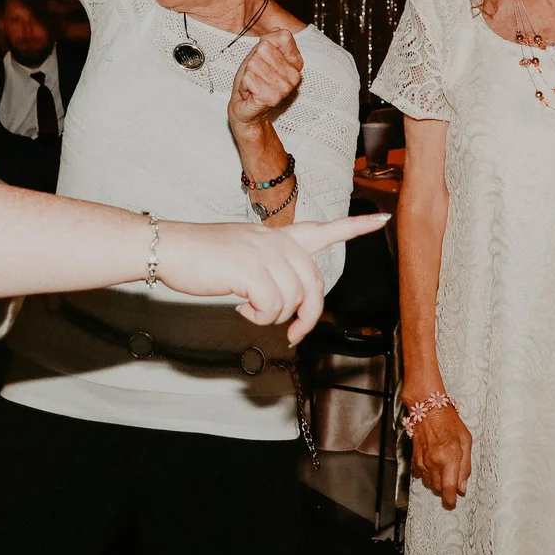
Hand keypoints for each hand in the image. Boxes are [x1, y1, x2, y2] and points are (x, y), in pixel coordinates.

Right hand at [152, 214, 389, 341]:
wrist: (171, 247)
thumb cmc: (202, 255)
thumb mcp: (244, 251)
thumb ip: (270, 267)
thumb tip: (284, 298)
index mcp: (278, 236)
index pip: (324, 229)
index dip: (356, 227)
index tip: (383, 220)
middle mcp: (277, 242)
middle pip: (314, 285)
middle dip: (308, 316)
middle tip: (292, 334)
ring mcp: (266, 254)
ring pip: (294, 300)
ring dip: (274, 317)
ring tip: (252, 311)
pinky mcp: (252, 270)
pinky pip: (273, 307)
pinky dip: (259, 317)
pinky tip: (242, 307)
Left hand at [228, 29, 303, 134]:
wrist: (245, 108)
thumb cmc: (253, 80)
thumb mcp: (260, 53)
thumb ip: (271, 39)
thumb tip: (278, 31)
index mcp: (296, 62)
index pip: (282, 37)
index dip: (265, 46)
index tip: (264, 59)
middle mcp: (294, 76)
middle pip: (263, 50)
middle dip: (253, 62)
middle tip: (256, 76)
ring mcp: (285, 88)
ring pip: (255, 64)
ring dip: (249, 75)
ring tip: (254, 84)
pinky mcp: (272, 98)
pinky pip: (249, 78)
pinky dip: (245, 85)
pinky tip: (251, 92)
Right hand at [406, 391, 472, 508]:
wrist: (428, 410)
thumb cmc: (449, 422)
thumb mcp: (466, 442)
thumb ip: (465, 467)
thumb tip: (462, 487)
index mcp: (449, 458)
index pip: (448, 488)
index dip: (450, 500)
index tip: (452, 503)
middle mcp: (434, 462)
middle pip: (438, 488)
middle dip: (446, 489)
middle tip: (453, 479)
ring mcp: (422, 461)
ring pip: (429, 484)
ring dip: (437, 482)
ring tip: (444, 469)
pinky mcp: (415, 459)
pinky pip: (421, 476)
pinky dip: (428, 475)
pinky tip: (434, 465)